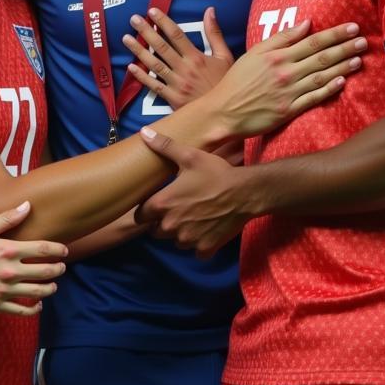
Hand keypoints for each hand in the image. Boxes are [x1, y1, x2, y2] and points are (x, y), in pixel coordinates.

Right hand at [0, 201, 66, 314]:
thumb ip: (6, 218)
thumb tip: (27, 205)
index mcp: (8, 250)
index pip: (43, 249)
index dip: (58, 250)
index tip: (64, 251)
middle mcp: (9, 271)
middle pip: (45, 272)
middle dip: (58, 270)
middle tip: (62, 268)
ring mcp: (4, 290)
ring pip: (37, 292)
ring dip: (50, 288)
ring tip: (53, 286)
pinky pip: (22, 310)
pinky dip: (34, 309)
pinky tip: (38, 305)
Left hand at [122, 6, 233, 108]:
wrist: (225, 112)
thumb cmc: (224, 83)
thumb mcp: (225, 57)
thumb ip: (215, 34)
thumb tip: (209, 11)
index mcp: (196, 57)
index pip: (177, 35)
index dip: (163, 22)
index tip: (152, 11)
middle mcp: (185, 69)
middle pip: (162, 47)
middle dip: (146, 32)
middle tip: (133, 19)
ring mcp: (177, 84)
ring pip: (154, 65)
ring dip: (139, 51)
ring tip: (126, 39)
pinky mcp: (172, 98)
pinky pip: (154, 86)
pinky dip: (142, 77)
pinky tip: (131, 67)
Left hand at [135, 128, 252, 258]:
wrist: (245, 192)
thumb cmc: (215, 173)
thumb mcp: (189, 156)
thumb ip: (164, 147)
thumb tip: (144, 133)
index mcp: (163, 204)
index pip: (139, 216)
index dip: (146, 211)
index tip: (156, 204)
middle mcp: (171, 226)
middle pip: (155, 231)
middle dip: (162, 223)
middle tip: (176, 210)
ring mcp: (188, 239)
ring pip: (175, 242)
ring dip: (180, 233)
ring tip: (192, 218)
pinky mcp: (205, 248)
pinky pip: (195, 251)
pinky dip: (198, 244)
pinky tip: (206, 230)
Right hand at [209, 21, 367, 138]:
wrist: (223, 111)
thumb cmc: (236, 81)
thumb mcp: (254, 53)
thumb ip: (280, 38)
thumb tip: (305, 24)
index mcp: (277, 56)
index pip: (312, 41)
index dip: (335, 34)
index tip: (353, 27)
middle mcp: (286, 73)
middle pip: (322, 57)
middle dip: (346, 48)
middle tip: (364, 41)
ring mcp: (289, 92)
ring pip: (322, 76)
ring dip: (343, 67)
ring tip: (360, 59)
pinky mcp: (289, 110)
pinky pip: (314, 98)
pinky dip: (329, 89)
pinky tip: (343, 82)